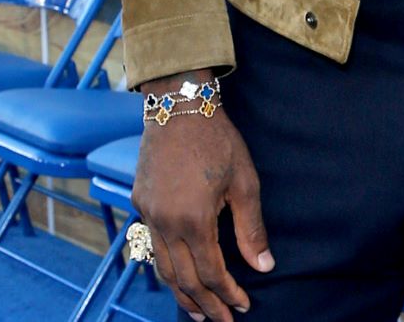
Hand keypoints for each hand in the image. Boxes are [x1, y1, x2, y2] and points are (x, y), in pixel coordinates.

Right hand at [132, 91, 272, 321]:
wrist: (178, 104)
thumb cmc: (217, 139)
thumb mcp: (244, 182)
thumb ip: (251, 229)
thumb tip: (264, 266)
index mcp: (194, 220)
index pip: (211, 273)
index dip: (228, 294)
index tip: (243, 306)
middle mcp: (165, 223)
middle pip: (184, 280)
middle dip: (205, 305)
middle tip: (222, 321)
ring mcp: (149, 213)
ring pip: (162, 268)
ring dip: (181, 295)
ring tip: (197, 313)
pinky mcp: (139, 202)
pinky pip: (151, 245)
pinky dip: (165, 268)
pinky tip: (177, 275)